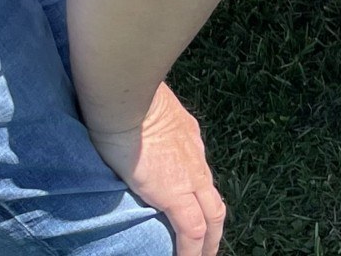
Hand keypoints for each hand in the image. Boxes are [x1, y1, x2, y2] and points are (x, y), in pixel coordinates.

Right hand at [87, 84, 225, 255]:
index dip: (199, 194)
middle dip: (213, 225)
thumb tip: (128, 126)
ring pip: (211, 217)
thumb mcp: (144, 112)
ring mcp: (191, 177)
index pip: (199, 173)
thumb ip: (146, 125)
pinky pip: (192, 229)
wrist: (127, 101)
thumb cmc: (126, 100)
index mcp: (188, 139)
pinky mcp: (176, 194)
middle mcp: (196, 160)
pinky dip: (193, 250)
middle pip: (214, 200)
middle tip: (209, 246)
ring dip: (209, 242)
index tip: (194, 208)